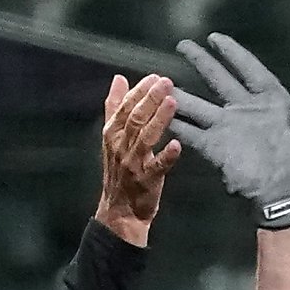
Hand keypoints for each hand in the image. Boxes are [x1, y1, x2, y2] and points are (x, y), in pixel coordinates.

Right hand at [94, 74, 180, 247]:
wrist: (119, 212)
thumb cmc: (119, 171)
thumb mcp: (112, 137)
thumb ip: (115, 107)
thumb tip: (118, 79)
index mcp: (112, 134)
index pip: (125, 108)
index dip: (139, 91)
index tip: (154, 77)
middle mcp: (120, 147)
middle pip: (135, 119)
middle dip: (150, 99)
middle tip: (166, 82)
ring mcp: (132, 164)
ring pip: (145, 138)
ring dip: (159, 120)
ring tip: (172, 102)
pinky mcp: (146, 182)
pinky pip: (157, 167)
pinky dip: (167, 156)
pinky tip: (177, 145)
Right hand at [169, 32, 289, 228]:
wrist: (287, 194)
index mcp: (268, 99)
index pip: (247, 67)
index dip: (231, 52)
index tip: (214, 38)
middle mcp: (244, 109)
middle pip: (218, 79)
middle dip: (201, 62)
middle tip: (182, 45)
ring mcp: (228, 128)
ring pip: (199, 105)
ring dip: (180, 94)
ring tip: (161, 81)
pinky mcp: (216, 148)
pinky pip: (193, 133)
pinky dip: (177, 125)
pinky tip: (162, 115)